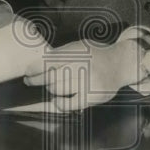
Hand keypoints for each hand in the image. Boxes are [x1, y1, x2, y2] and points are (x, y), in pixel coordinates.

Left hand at [24, 39, 140, 111]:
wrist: (121, 63)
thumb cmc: (97, 55)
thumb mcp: (80, 46)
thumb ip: (62, 53)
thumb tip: (38, 64)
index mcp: (76, 51)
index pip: (49, 60)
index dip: (34, 68)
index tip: (27, 72)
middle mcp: (81, 65)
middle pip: (50, 76)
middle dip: (36, 80)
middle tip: (29, 81)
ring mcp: (87, 81)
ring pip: (57, 89)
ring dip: (50, 89)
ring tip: (50, 87)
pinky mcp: (92, 96)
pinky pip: (69, 103)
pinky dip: (60, 103)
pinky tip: (58, 101)